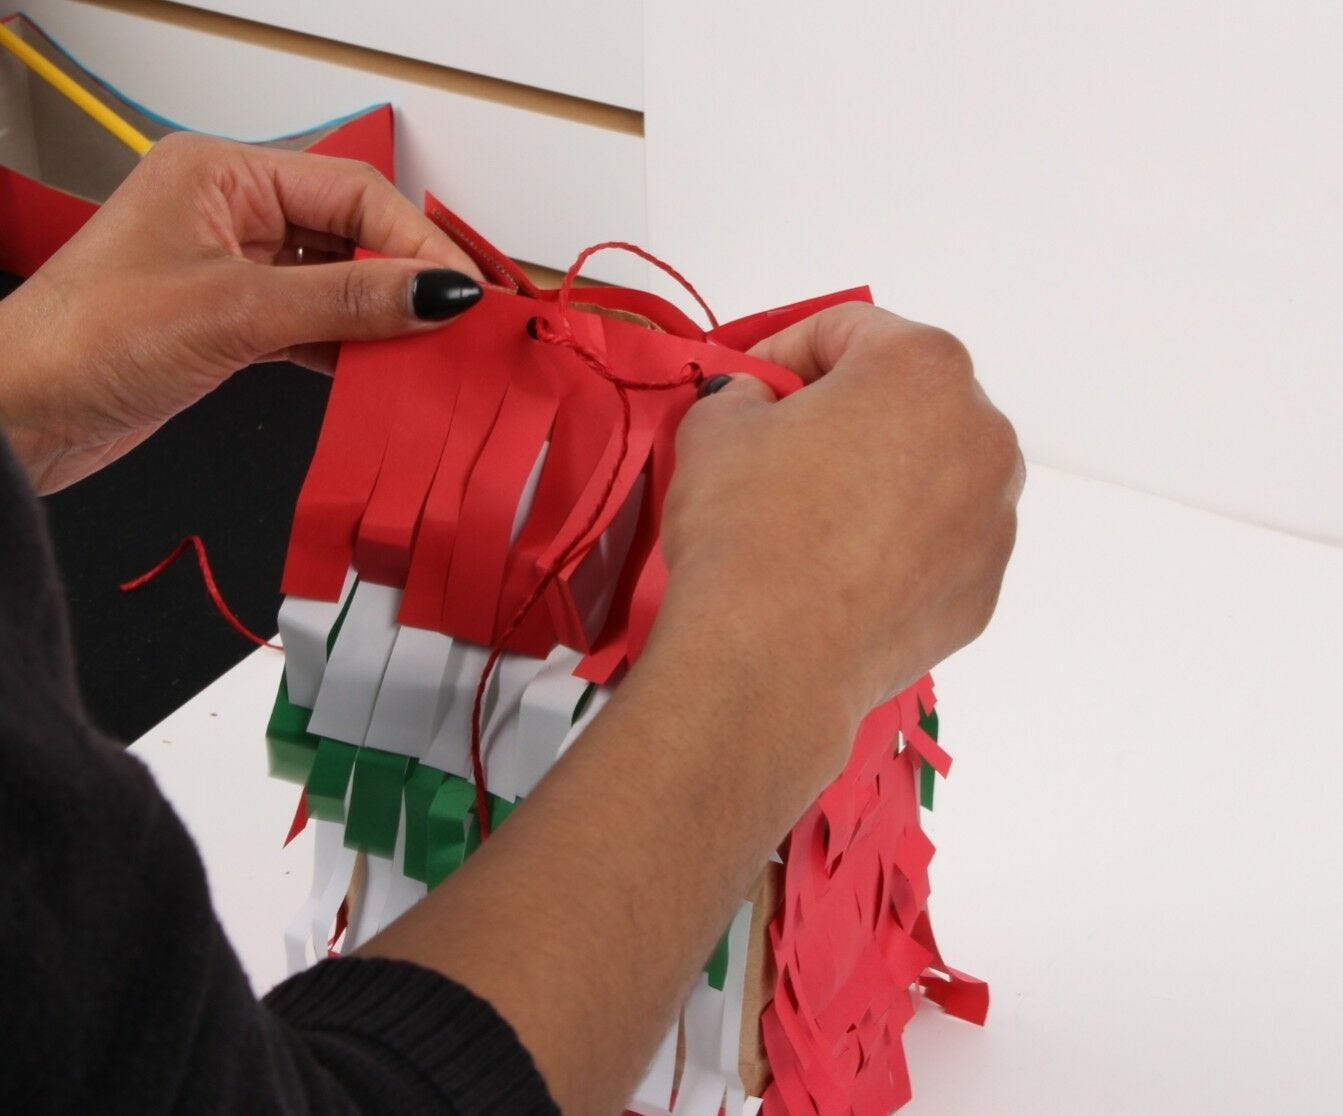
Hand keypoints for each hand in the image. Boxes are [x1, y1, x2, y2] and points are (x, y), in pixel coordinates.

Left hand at [0, 132, 484, 492]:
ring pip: (338, 284)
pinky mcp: (235, 325)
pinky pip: (317, 326)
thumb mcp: (235, 312)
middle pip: (351, 234)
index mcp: (222, 176)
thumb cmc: (84, 342)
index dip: (415, 241)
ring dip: (383, 319)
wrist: (20, 415)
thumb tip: (434, 292)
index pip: (352, 192)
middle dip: (405, 279)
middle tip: (459, 322)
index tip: (462, 291)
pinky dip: (352, 350)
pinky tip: (383, 372)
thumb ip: (346, 299)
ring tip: (431, 352)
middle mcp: (232, 215)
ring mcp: (235, 272)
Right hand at [657, 303, 1024, 769]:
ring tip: (811, 514)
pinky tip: (839, 567)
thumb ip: (743, 392)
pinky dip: (897, 542)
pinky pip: (938, 541)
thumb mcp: (715, 426)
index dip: (784, 351)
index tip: (751, 384)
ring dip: (878, 476)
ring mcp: (994, 516)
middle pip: (902, 397)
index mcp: (922, 369)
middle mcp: (982, 433)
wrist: (771, 660)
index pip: (847, 329)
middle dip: (842, 412)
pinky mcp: (982, 587)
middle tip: (780, 445)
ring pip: (930, 470)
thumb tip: (754, 405)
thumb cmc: (749, 534)